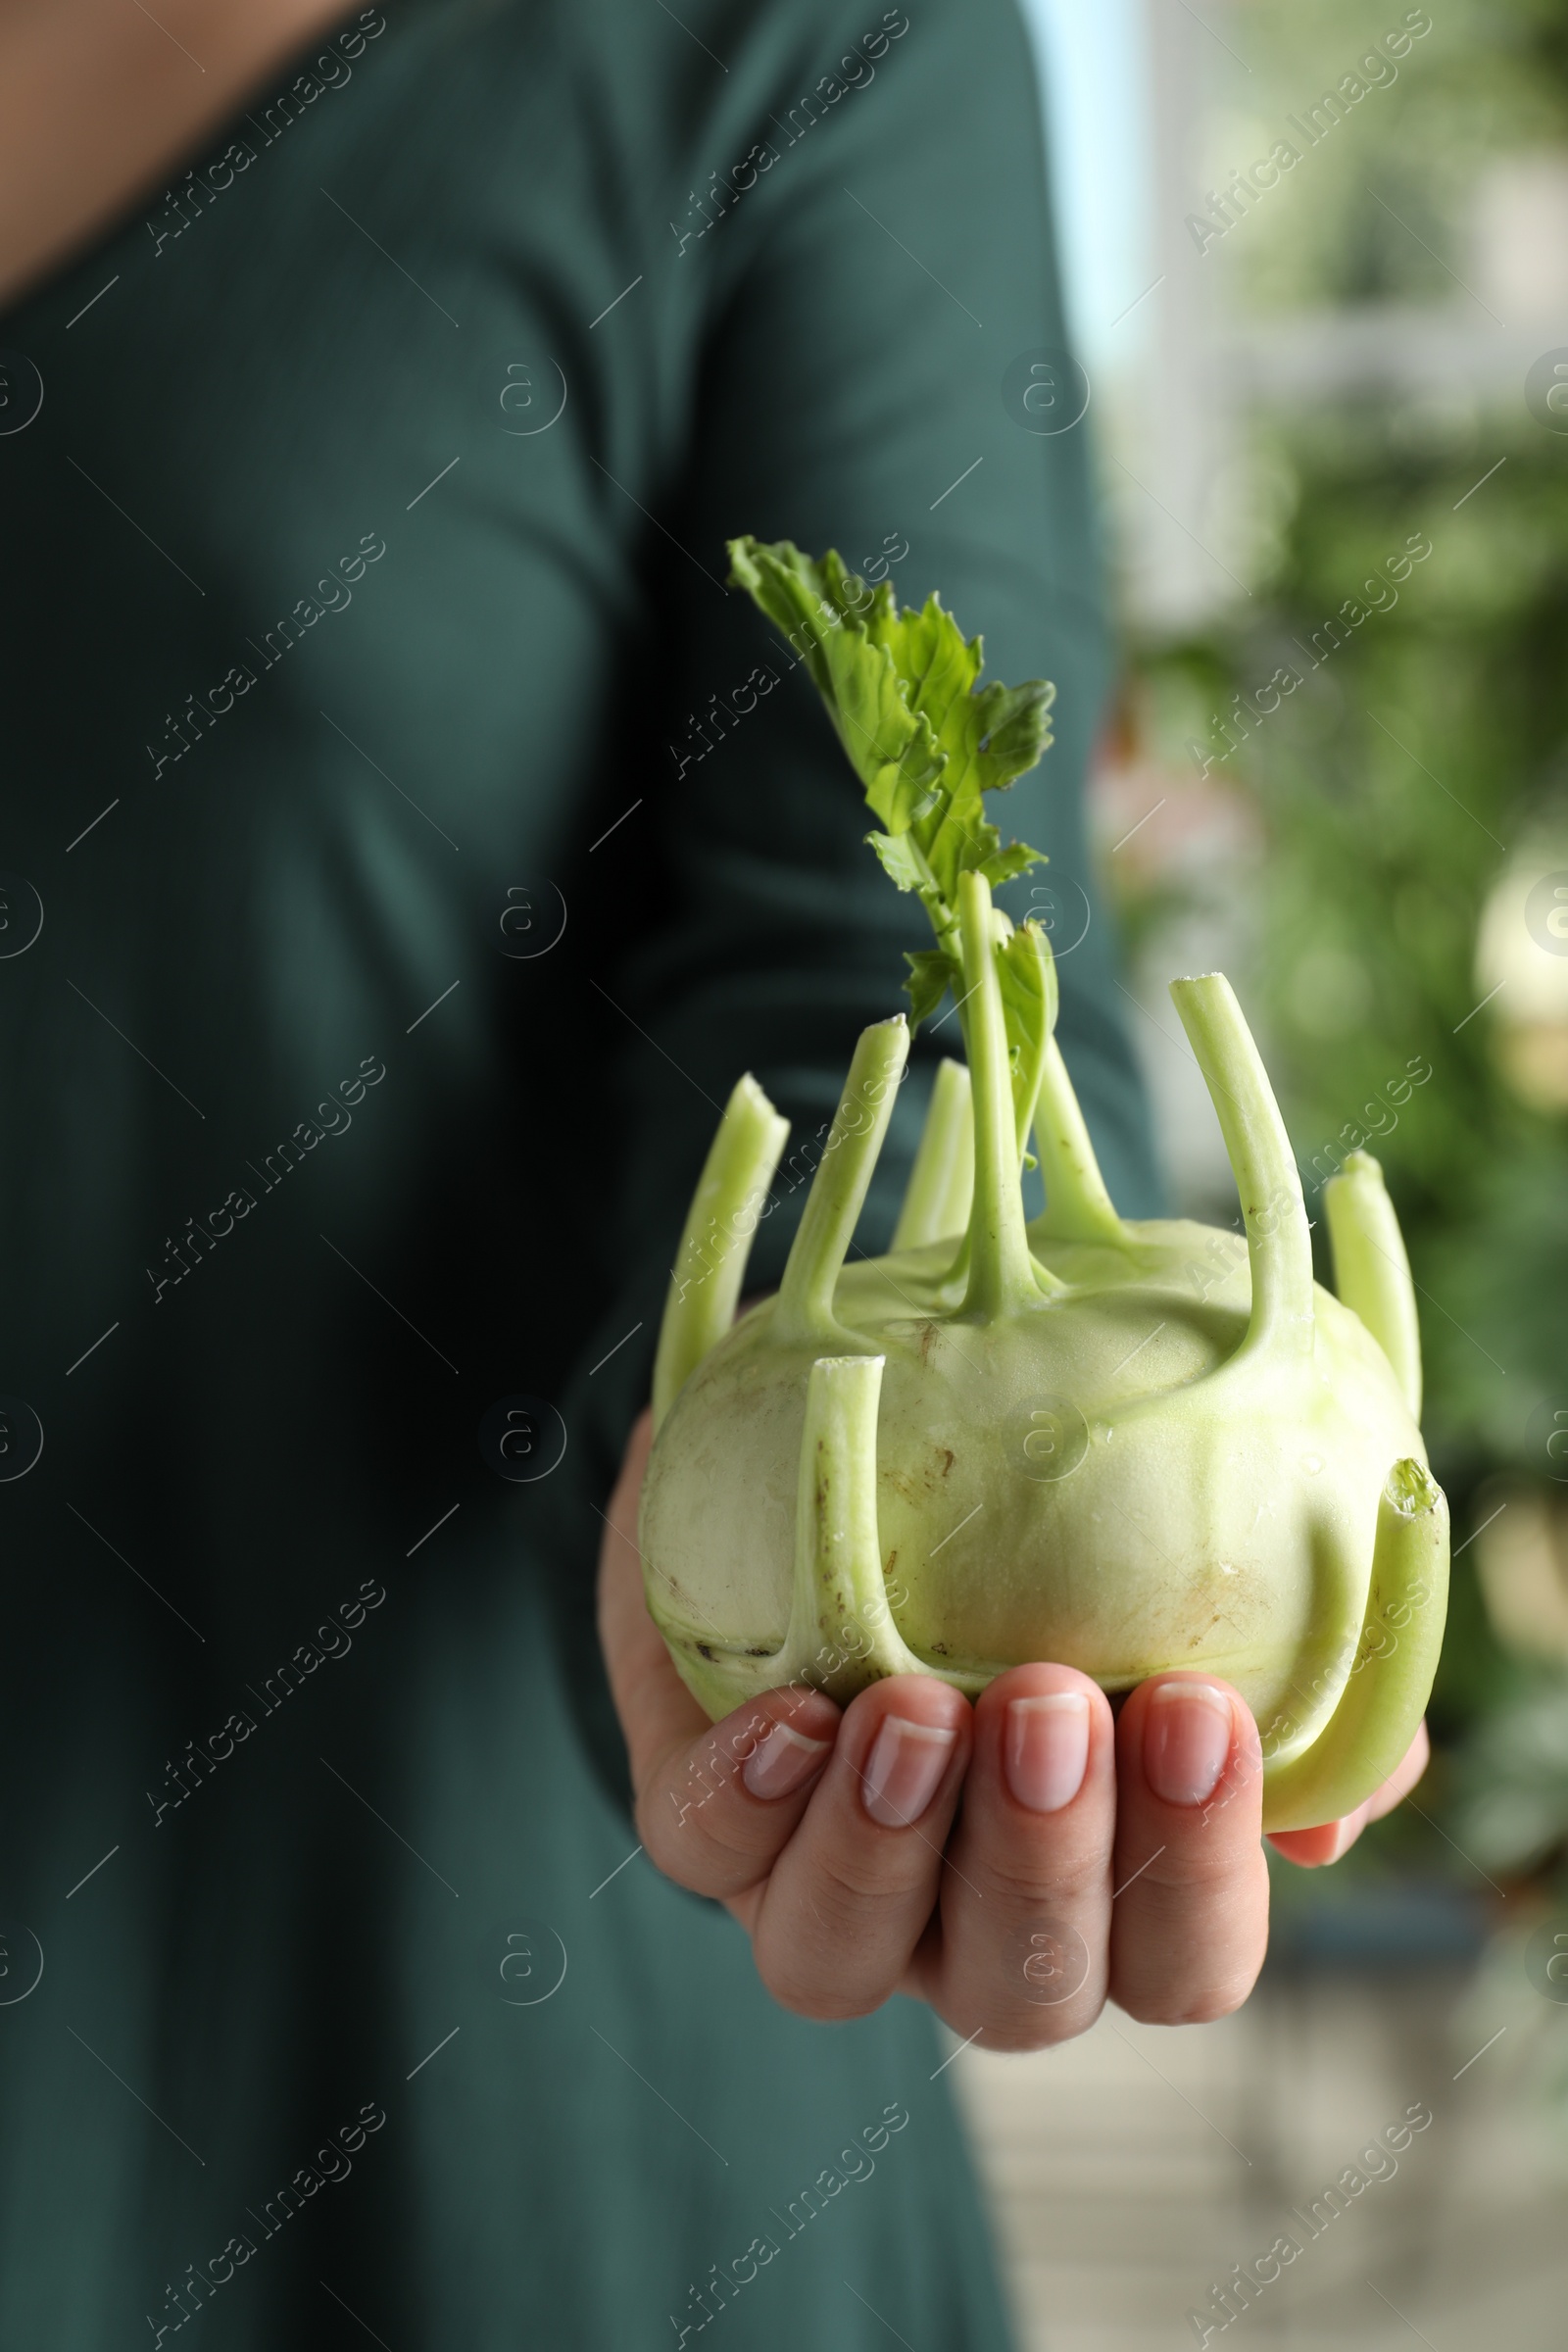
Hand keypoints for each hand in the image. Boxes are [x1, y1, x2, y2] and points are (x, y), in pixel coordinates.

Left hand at [598, 1412, 1430, 2046]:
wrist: (834, 1461)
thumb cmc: (1049, 1533)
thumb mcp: (1177, 1562)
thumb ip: (1287, 1664)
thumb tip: (1340, 1800)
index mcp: (1105, 1889)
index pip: (1180, 1959)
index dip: (1198, 1869)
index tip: (1205, 1709)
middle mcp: (960, 1924)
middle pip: (1020, 1990)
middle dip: (1043, 1854)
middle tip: (1056, 1703)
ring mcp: (823, 1888)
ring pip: (839, 1961)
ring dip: (888, 1842)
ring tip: (916, 1705)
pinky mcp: (705, 1821)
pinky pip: (704, 1848)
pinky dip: (750, 1794)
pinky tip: (792, 1710)